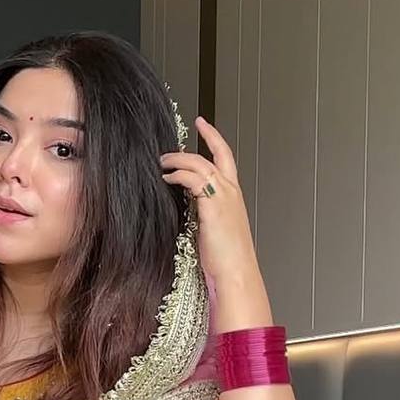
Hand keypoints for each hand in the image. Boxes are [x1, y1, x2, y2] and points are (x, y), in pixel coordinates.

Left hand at [160, 117, 259, 287]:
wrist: (235, 272)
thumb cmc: (226, 260)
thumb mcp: (215, 231)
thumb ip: (206, 215)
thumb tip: (191, 211)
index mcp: (233, 197)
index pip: (225, 160)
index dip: (215, 141)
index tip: (204, 127)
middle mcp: (230, 192)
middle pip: (217, 154)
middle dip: (204, 138)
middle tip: (187, 132)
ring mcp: (223, 197)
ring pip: (200, 164)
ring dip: (179, 160)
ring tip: (163, 162)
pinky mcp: (211, 205)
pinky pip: (192, 179)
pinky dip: (178, 175)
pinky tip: (167, 179)